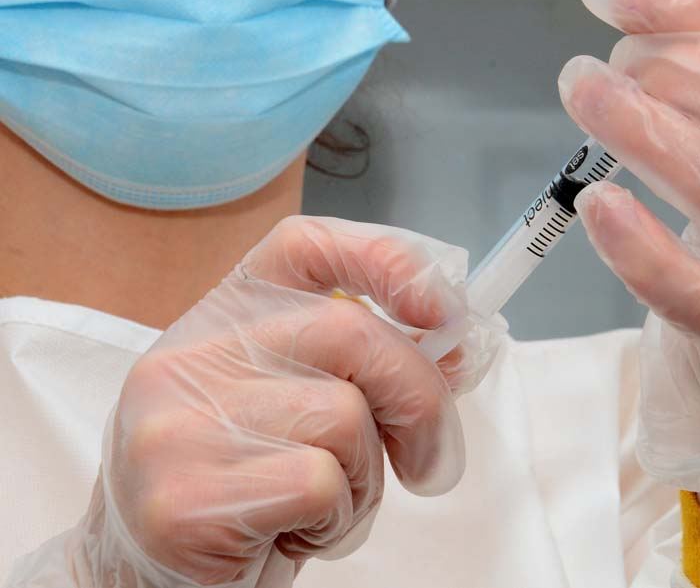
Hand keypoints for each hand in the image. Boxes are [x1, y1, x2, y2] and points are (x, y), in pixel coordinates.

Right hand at [11, 217, 494, 587]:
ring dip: (365, 477)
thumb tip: (452, 343)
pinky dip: (336, 519)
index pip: (304, 246)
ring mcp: (180, 424)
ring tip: (322, 505)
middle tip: (429, 456)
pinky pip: (320, 484)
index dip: (385, 260)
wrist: (145, 579)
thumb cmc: (241, 487)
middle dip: (419, 398)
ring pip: (344, 417)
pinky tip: (291, 533)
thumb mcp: (293, 404)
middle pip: (352, 332)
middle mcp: (189, 356)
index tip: (441, 308)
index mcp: (218, 318)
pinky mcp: (186, 497)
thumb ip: (356, 364)